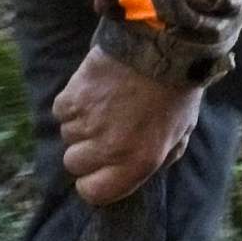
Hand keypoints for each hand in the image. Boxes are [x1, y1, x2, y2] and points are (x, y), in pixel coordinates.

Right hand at [53, 46, 204, 203]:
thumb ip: (159, 158)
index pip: (94, 193)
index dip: (92, 183)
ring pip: (66, 135)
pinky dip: (72, 103)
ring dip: (80, 124)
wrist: (162, 47)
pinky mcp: (74, 97)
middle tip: (103, 130)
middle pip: (74, 164)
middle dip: (85, 150)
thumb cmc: (176, 91)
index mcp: (137, 163)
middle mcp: (109, 148)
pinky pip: (61, 111)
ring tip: (104, 104)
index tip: (96, 172)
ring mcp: (88, 122)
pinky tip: (92, 91)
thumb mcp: (180, 133)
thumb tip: (136, 171)